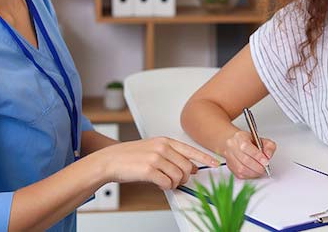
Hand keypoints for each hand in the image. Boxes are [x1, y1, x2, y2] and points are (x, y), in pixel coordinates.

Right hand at [98, 137, 219, 189]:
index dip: (205, 158)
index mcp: (165, 141)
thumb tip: (191, 167)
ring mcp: (156, 158)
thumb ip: (172, 156)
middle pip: (187, 167)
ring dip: (173, 183)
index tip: (216, 164)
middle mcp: (163, 147)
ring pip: (178, 177)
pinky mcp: (149, 170)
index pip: (191, 150)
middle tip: (175, 180)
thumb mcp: (154, 149)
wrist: (110, 160)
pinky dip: (164, 186)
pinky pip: (167, 183)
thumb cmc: (131, 156)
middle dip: (184, 178)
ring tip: (163, 181)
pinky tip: (157, 183)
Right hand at [222, 130, 275, 178]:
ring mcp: (229, 157)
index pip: (246, 147)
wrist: (236, 142)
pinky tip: (254, 171)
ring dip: (254, 172)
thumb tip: (268, 156)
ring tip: (260, 170)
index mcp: (240, 137)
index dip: (257, 156)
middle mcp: (232, 146)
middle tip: (265, 167)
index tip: (266, 161)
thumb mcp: (261, 139)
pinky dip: (250, 175)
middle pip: (244, 159)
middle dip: (258, 166)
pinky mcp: (230, 166)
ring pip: (241, 169)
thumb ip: (268, 146)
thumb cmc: (248, 141)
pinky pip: (240, 174)